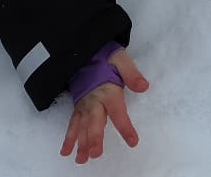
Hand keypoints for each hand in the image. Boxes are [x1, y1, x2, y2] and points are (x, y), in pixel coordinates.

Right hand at [59, 49, 149, 163]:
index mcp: (107, 91)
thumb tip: (143, 87)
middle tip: (95, 154)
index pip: (117, 112)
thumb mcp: (120, 59)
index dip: (125, 127)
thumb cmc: (105, 56)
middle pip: (94, 122)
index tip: (133, 141)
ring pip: (81, 127)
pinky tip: (66, 152)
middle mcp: (94, 101)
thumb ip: (131, 74)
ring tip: (81, 160)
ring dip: (81, 143)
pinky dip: (68, 138)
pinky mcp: (78, 107)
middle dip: (94, 138)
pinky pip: (72, 124)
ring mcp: (84, 105)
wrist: (83, 51)